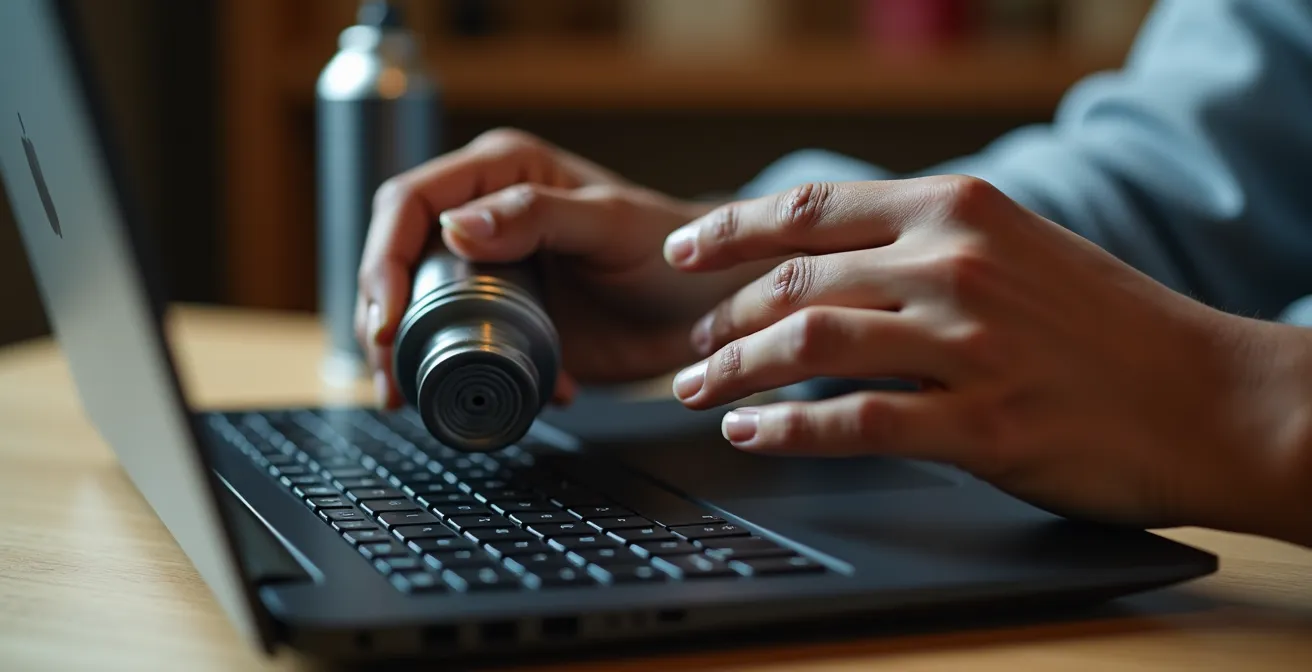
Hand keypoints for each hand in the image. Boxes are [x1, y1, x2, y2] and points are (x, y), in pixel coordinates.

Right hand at [357, 129, 768, 407]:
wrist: (708, 309)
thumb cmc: (672, 250)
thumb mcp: (611, 225)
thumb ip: (538, 216)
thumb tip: (455, 225)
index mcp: (501, 173)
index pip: (411, 203)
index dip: (386, 260)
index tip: (388, 318)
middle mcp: (485, 217)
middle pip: (399, 256)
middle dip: (381, 313)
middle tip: (389, 369)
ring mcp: (492, 271)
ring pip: (419, 304)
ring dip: (409, 352)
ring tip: (413, 396)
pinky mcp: (506, 320)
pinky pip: (461, 345)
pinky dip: (468, 376)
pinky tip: (514, 395)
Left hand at [662, 176, 1309, 540]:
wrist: (1210, 395)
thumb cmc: (1106, 326)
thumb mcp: (1016, 248)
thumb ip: (925, 246)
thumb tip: (829, 262)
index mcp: (960, 209)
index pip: (812, 206)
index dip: (731, 229)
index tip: (682, 252)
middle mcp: (956, 264)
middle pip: (797, 280)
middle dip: (725, 317)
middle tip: (692, 348)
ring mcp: (969, 343)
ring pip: (810, 344)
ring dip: (737, 370)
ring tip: (699, 391)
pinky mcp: (984, 422)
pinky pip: (854, 423)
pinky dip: (787, 430)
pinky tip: (752, 435)